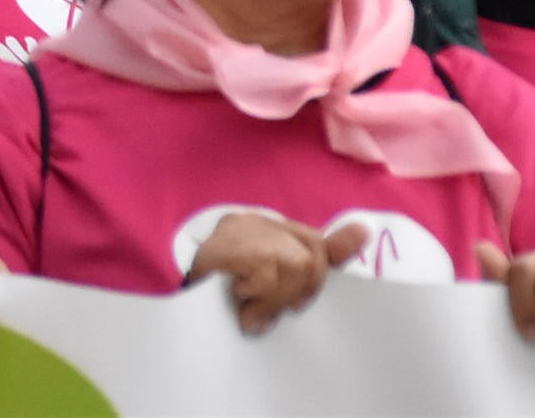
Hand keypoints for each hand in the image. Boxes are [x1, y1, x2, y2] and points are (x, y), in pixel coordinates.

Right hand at [185, 212, 367, 334]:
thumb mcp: (270, 286)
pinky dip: (258, 295)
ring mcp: (234, 232)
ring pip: (292, 263)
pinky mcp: (220, 248)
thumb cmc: (220, 297)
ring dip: (275, 298)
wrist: (171, 305)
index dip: (328, 259)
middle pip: (308, 254)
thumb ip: (312, 264)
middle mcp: (250, 223)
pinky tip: (239, 303)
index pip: (311, 240)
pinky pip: (265, 270)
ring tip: (251, 311)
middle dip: (301, 290)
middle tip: (273, 310)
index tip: (344, 255)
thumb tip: (363, 230)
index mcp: (263, 231)